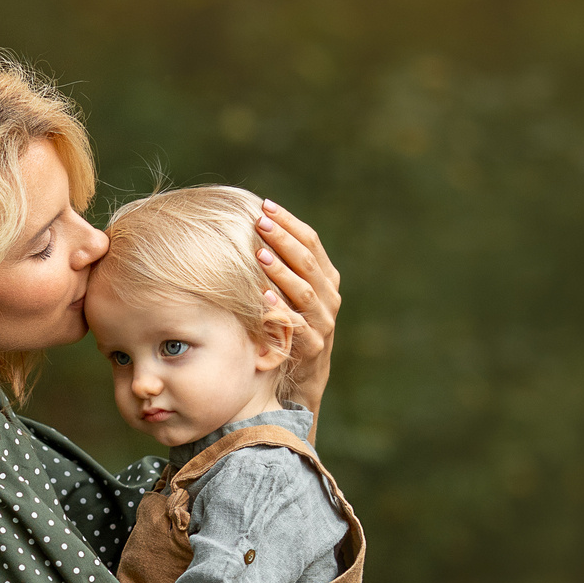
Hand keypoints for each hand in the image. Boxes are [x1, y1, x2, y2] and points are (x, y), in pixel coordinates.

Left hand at [252, 199, 341, 407]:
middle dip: (283, 239)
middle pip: (308, 262)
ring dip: (281, 271)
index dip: (289, 223)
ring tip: (258, 254)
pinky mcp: (312, 348)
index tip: (265, 206)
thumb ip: (283, 266)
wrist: (304, 376)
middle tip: (259, 221)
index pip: (312, 242)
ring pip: (304, 291)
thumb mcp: (291, 294)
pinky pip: (297, 326)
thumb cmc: (291, 326)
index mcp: (327, 279)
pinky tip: (263, 296)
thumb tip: (254, 226)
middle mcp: (329, 298)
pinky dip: (280, 310)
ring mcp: (323, 323)